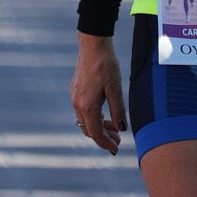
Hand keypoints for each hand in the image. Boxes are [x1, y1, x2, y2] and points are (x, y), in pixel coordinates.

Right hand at [69, 33, 127, 154]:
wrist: (92, 46)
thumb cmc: (106, 66)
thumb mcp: (116, 90)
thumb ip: (118, 111)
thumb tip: (121, 129)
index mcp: (87, 106)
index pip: (95, 133)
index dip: (106, 143)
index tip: (116, 150)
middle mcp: (77, 103)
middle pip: (88, 130)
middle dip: (103, 138)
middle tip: (118, 141)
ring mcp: (75, 97)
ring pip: (85, 121)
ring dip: (99, 127)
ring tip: (114, 128)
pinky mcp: (76, 91)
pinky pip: (83, 112)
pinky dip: (94, 118)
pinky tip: (105, 115)